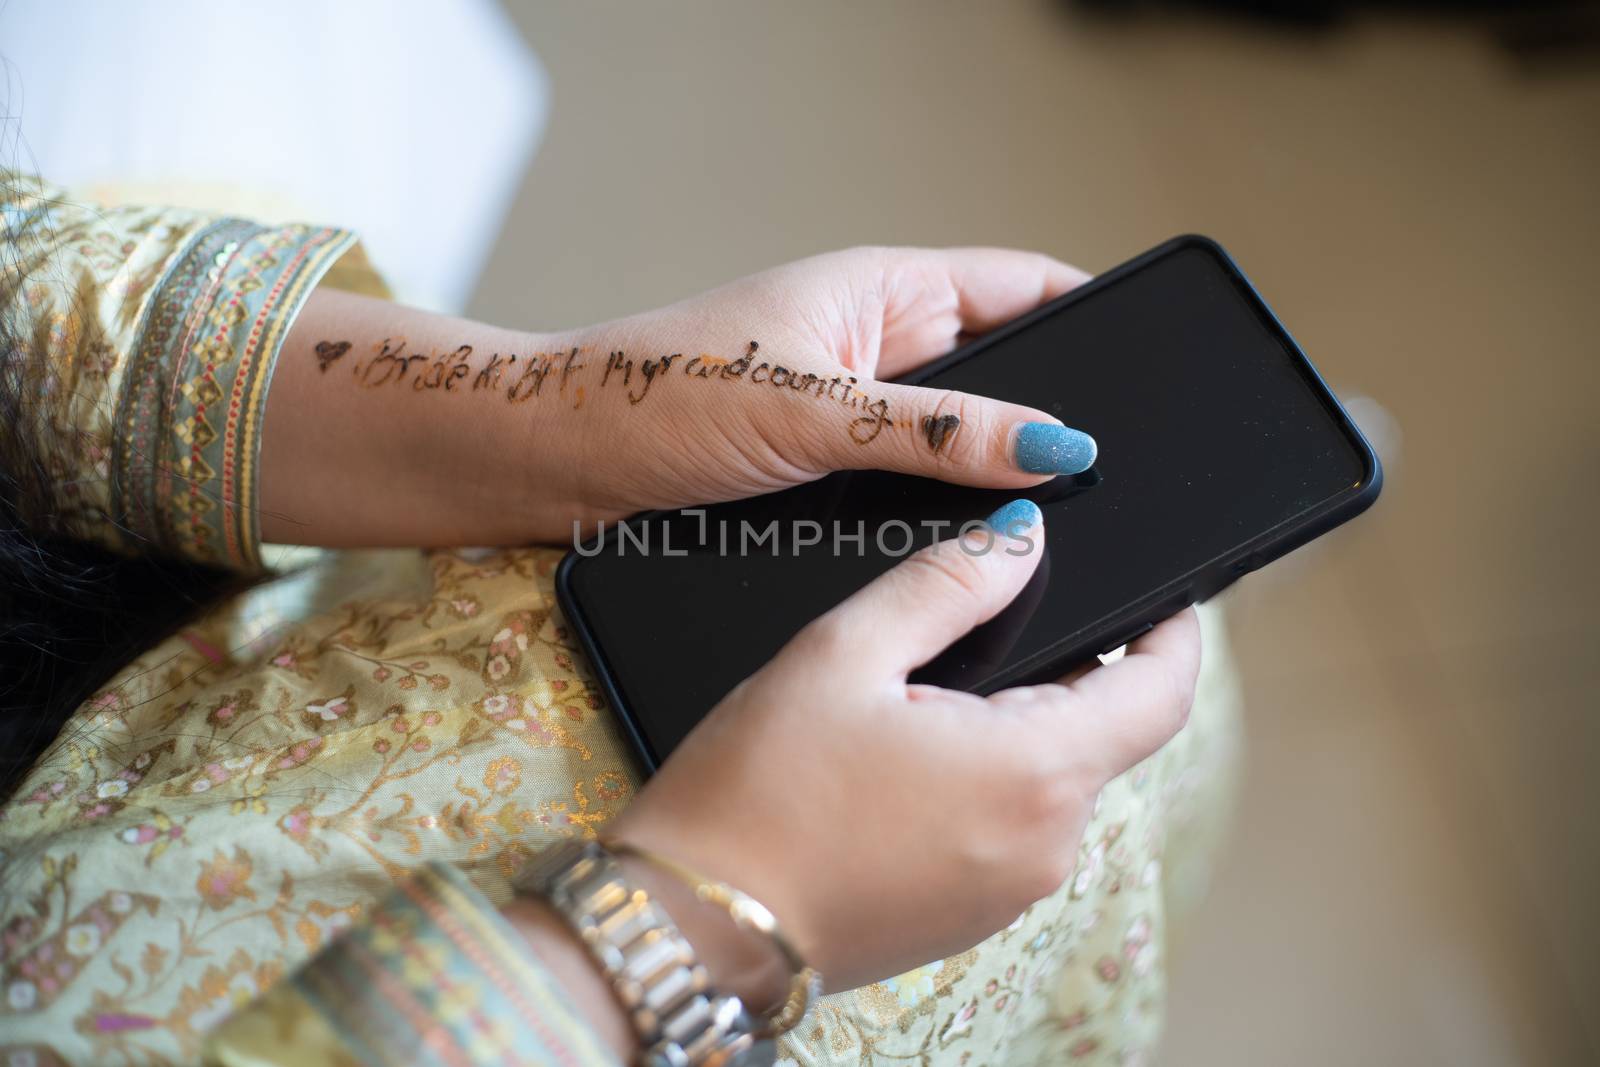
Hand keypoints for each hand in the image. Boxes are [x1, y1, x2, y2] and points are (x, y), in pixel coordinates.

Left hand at [265, 248, 1096, 545]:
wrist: (550, 461)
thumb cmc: (658, 397)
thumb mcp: (815, 410)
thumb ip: (939, 430)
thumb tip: (1058, 445)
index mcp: (883, 289)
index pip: (1023, 285)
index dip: (1095, 318)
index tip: (1155, 372)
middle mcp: (876, 345)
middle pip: (1003, 370)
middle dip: (1054, 416)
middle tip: (1116, 475)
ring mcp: (850, 412)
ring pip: (957, 440)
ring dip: (996, 476)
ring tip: (1059, 523)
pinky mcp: (820, 471)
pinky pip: (908, 487)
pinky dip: (942, 514)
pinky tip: (972, 555)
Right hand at [606, 504, 1200, 995]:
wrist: (693, 928)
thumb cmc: (757, 794)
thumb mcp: (843, 652)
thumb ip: (947, 583)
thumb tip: (1022, 536)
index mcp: (1033, 774)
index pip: (1162, 695)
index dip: (1175, 634)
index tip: (1162, 596)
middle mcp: (1044, 846)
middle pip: (1102, 735)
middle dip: (1066, 672)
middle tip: (987, 620)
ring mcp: (1009, 893)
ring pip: (1051, 782)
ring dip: (1015, 728)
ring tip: (920, 694)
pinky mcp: (969, 917)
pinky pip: (1010, 828)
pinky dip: (985, 780)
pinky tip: (903, 760)